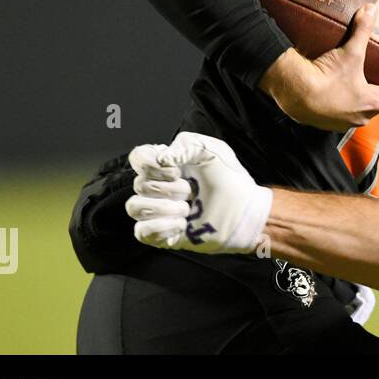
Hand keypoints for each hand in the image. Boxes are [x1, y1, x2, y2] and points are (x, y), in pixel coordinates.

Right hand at [124, 132, 272, 254]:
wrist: (244, 211)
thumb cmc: (230, 180)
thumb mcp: (213, 151)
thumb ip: (187, 144)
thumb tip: (162, 158)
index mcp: (166, 165)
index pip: (138, 158)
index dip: (151, 165)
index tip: (177, 170)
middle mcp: (157, 187)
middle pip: (139, 184)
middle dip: (171, 189)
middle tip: (193, 192)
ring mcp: (157, 211)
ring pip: (134, 207)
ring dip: (164, 208)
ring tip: (188, 210)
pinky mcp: (161, 234)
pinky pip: (141, 231)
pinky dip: (162, 227)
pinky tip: (182, 225)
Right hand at [259, 4, 378, 130]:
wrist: (292, 94)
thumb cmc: (325, 77)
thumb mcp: (349, 52)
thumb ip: (362, 30)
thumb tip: (371, 8)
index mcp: (375, 103)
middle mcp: (363, 117)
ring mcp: (345, 123)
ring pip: (366, 108)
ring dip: (371, 94)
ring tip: (371, 77)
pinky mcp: (329, 123)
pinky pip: (346, 111)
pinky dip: (351, 99)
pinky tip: (344, 87)